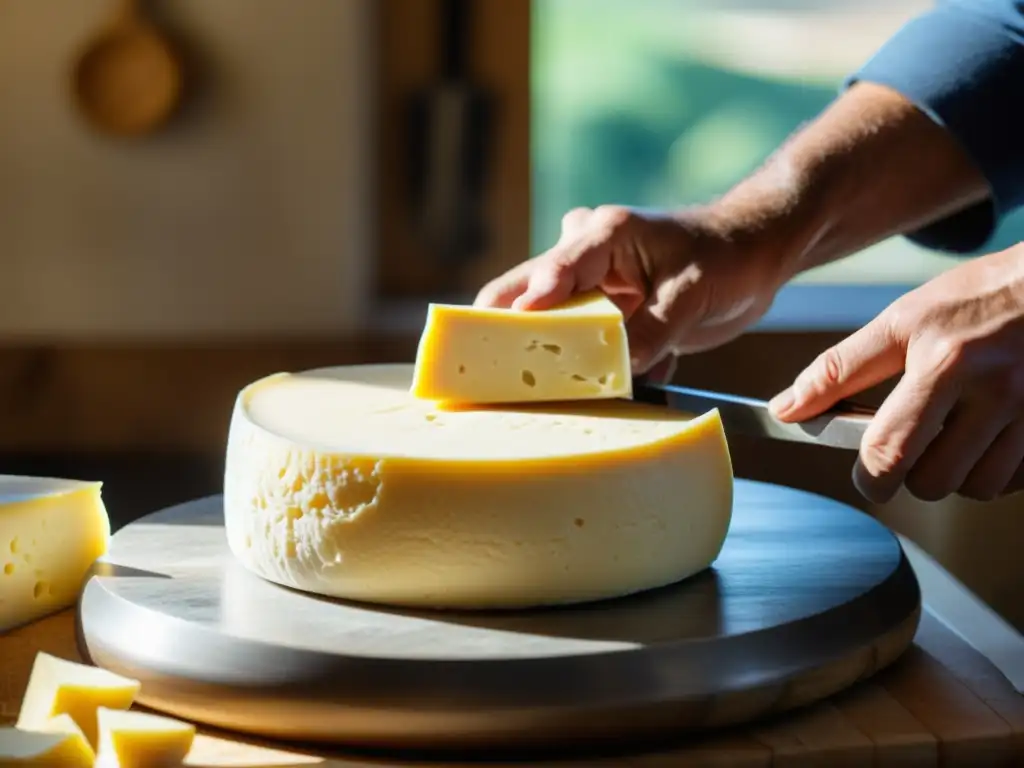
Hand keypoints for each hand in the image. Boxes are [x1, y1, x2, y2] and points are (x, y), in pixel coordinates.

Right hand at [474, 205, 786, 376]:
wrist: (750, 257)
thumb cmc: (725, 257)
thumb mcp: (692, 294)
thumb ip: (652, 330)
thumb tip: (620, 369)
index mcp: (601, 236)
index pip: (551, 271)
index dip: (526, 305)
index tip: (507, 334)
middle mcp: (582, 257)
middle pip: (525, 295)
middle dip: (514, 334)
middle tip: (495, 373)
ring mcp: (586, 287)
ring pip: (553, 329)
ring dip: (574, 360)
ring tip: (617, 374)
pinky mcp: (598, 315)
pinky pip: (585, 348)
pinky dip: (611, 366)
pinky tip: (659, 361)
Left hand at [770, 243, 1023, 502]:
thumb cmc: (977, 298)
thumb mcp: (901, 320)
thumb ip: (840, 370)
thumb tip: (787, 409)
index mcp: (945, 363)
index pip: (891, 451)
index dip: (869, 477)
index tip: (866, 474)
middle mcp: (996, 391)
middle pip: (933, 482)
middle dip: (912, 474)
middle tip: (911, 445)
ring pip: (976, 488)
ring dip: (956, 473)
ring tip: (952, 436)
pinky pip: (1014, 480)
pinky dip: (994, 469)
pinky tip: (987, 437)